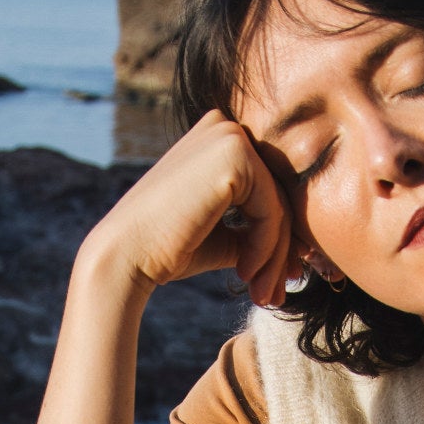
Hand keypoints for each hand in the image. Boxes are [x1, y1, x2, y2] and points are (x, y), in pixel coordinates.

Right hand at [86, 109, 301, 307]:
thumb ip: (254, 233)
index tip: (281, 280)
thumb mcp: (221, 236)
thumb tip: (295, 256)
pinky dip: (266, 249)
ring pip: (279, 206)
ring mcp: (230, 135)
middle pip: (277, 196)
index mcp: (219, 139)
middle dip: (281, 254)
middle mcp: (225, 126)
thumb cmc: (169, 249)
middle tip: (276, 296)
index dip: (279, 238)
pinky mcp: (235, 154)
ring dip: (275, 259)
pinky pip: (271, 210)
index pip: (267, 189)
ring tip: (262, 296)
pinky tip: (245, 273)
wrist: (128, 254)